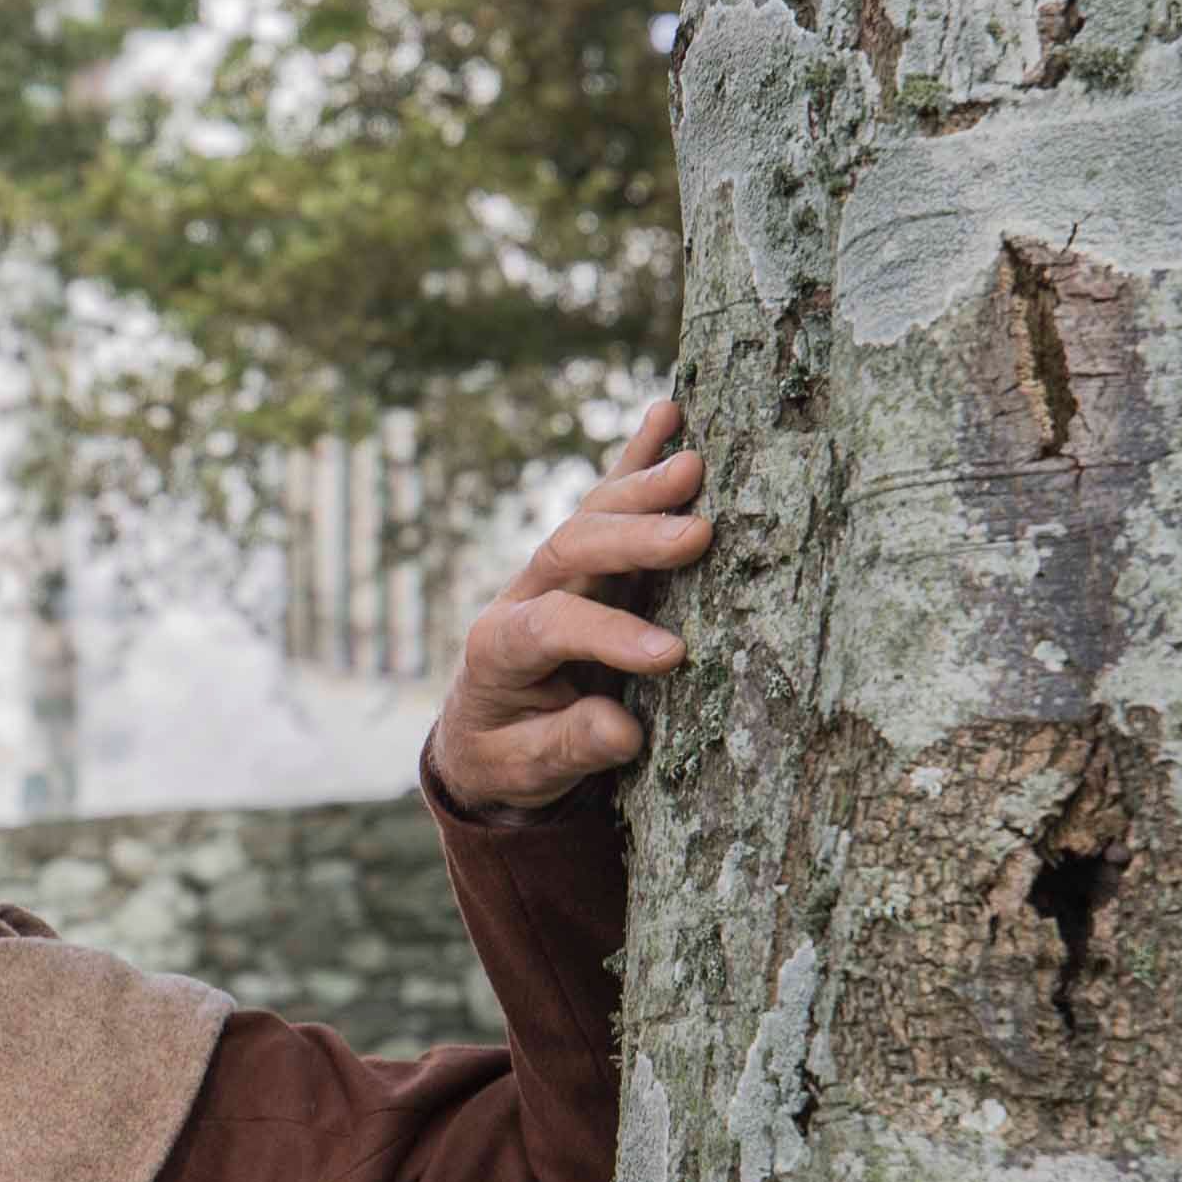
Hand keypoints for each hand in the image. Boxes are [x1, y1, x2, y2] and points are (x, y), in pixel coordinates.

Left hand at [429, 400, 706, 812]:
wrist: (483, 732)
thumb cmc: (508, 755)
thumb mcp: (524, 770)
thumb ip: (568, 746)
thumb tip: (623, 730)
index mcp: (499, 649)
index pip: (552, 627)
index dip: (610, 636)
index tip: (671, 655)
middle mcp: (524, 594)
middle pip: (571, 550)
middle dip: (633, 539)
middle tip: (698, 534)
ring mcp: (553, 569)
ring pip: (593, 515)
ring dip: (642, 487)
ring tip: (695, 466)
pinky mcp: (583, 558)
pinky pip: (606, 498)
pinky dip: (636, 455)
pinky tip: (669, 411)